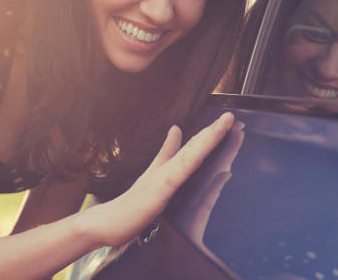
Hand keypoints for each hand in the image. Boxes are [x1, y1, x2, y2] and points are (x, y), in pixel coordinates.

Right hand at [83, 112, 235, 246]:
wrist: (105, 222)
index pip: (195, 147)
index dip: (212, 133)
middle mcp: (168, 169)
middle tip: (232, 116)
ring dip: (207, 139)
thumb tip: (176, 130)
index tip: (229, 120)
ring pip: (190, 156)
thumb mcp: (153, 174)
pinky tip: (200, 151)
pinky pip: (176, 174)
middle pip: (196, 147)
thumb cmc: (130, 202)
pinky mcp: (157, 191)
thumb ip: (166, 153)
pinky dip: (189, 160)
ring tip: (223, 125)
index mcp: (171, 167)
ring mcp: (163, 179)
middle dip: (215, 131)